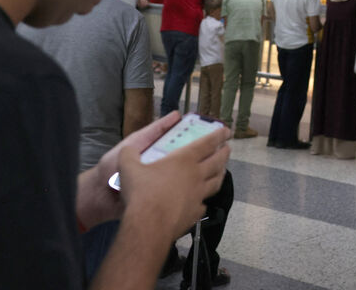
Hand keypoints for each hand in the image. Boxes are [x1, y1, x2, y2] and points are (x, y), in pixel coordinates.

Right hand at [117, 114, 230, 243]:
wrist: (149, 225)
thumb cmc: (142, 192)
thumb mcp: (128, 168)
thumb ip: (129, 155)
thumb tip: (127, 150)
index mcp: (184, 160)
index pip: (207, 143)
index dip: (218, 135)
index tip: (226, 131)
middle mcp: (197, 176)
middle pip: (217, 161)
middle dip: (224, 152)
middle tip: (228, 148)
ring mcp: (199, 195)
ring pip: (216, 182)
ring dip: (221, 174)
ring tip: (222, 170)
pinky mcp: (196, 213)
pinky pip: (204, 204)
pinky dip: (205, 200)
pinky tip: (202, 201)